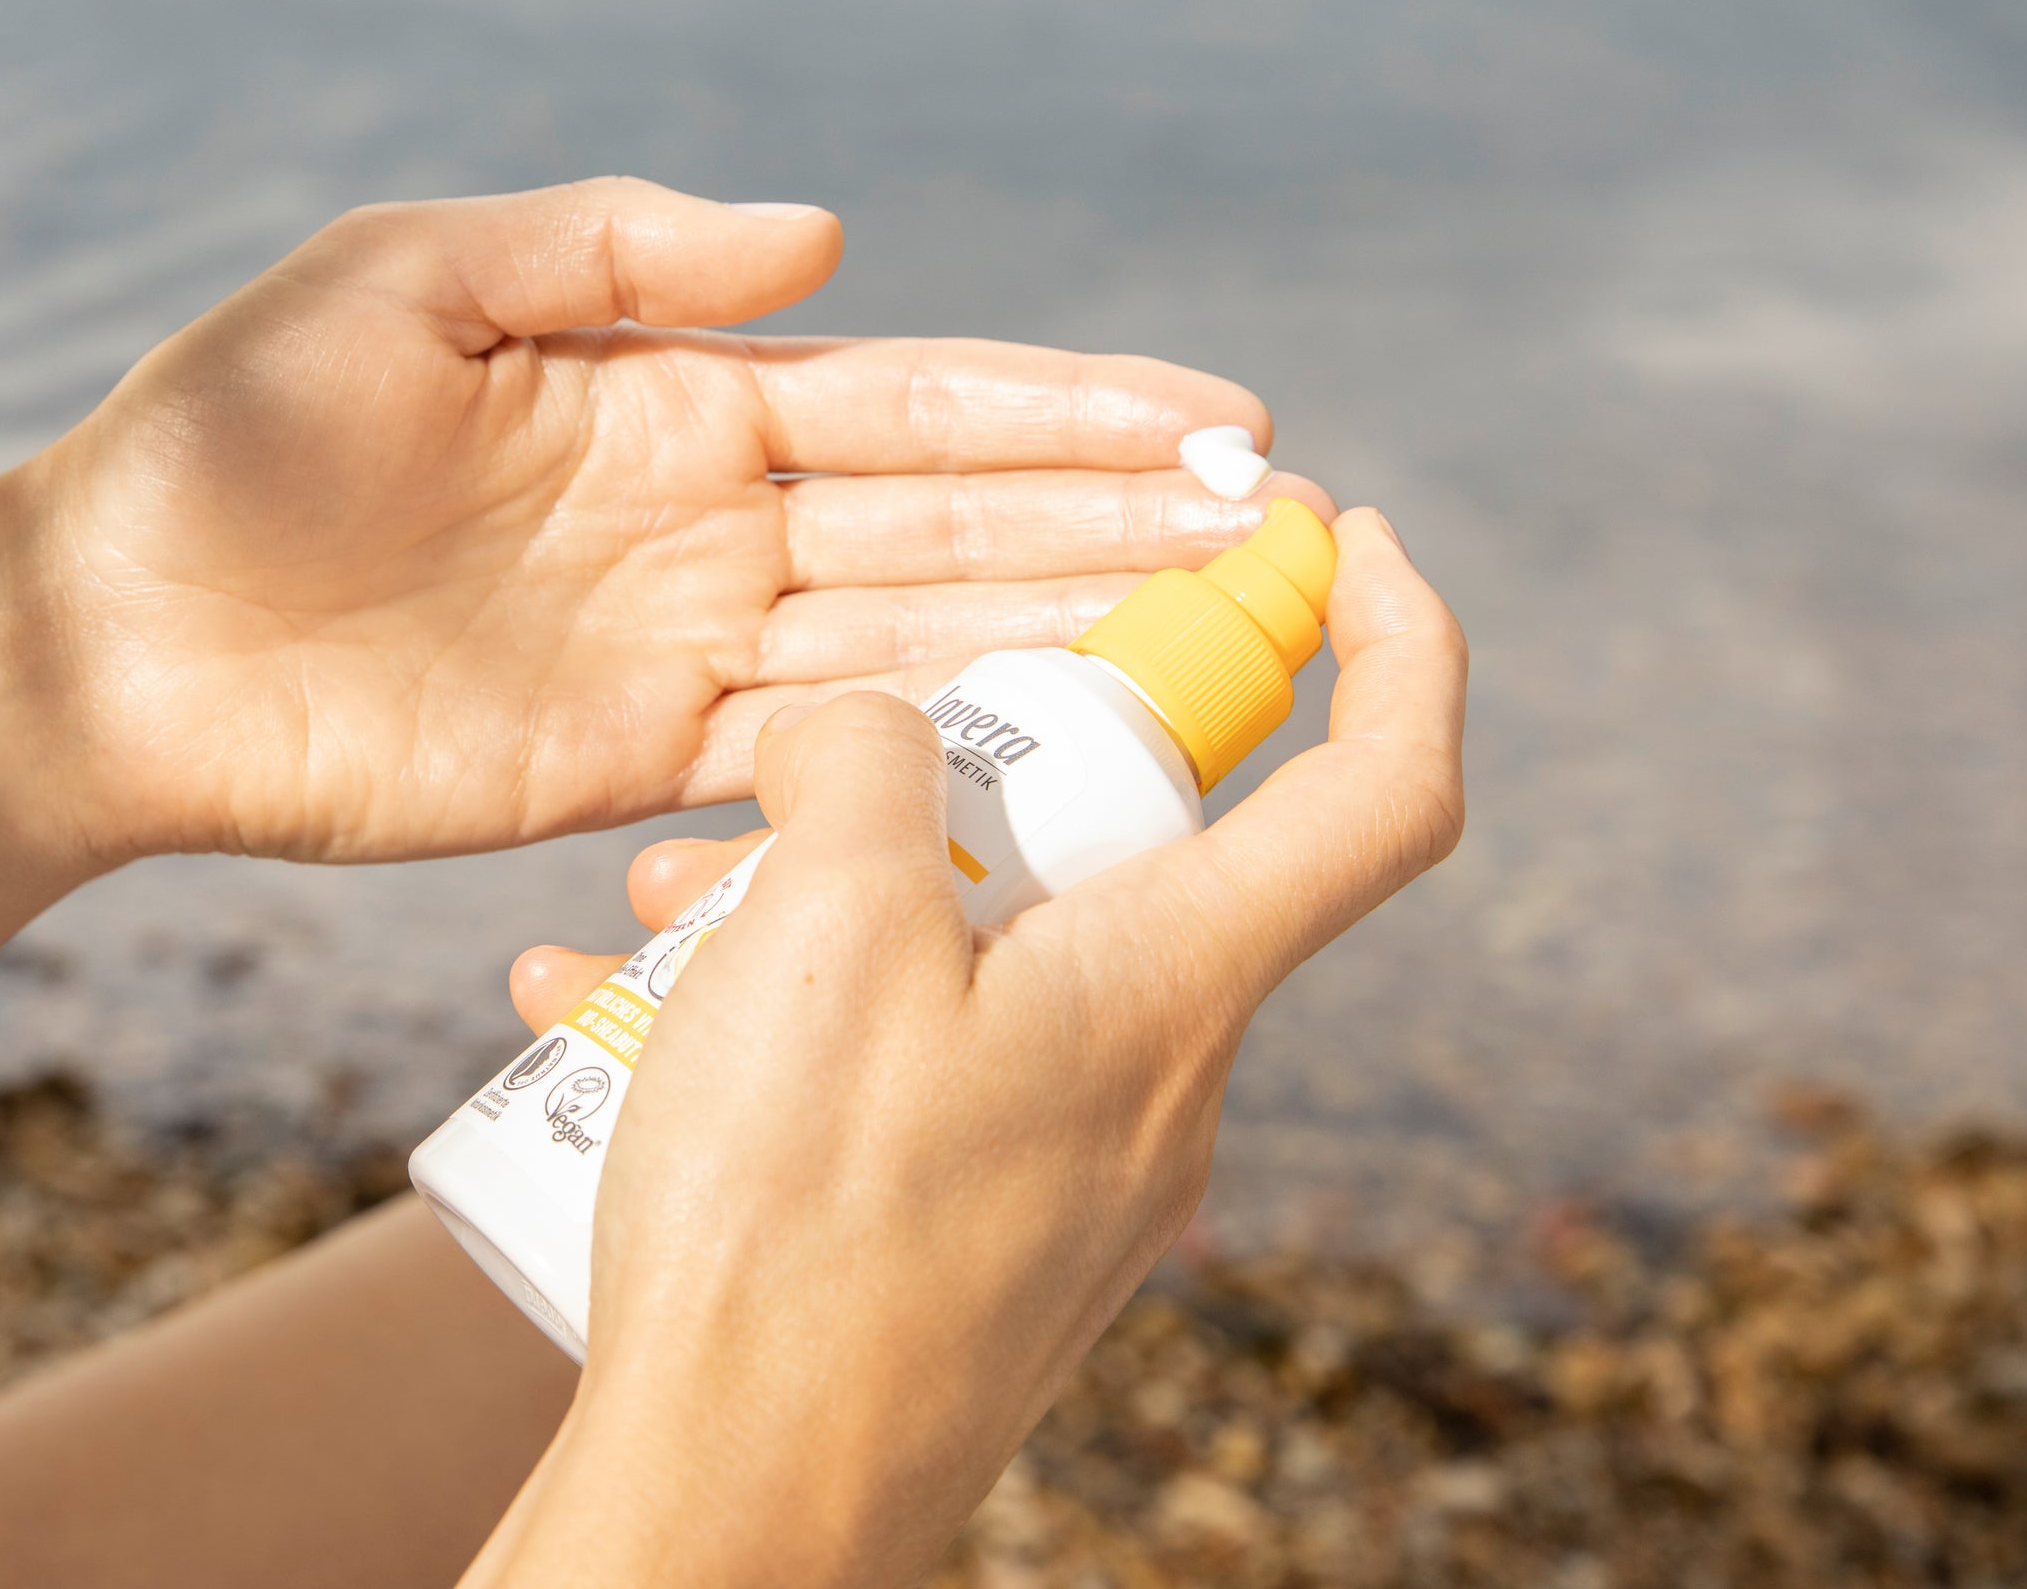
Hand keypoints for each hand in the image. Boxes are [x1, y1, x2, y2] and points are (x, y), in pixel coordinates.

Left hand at [7, 178, 1329, 864]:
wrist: (110, 636)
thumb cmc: (230, 433)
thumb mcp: (410, 279)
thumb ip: (616, 249)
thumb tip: (829, 237)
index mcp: (670, 390)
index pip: (916, 396)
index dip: (1071, 407)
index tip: (1223, 416)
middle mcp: (705, 518)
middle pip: (955, 521)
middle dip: (1121, 523)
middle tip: (1287, 532)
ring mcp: (680, 648)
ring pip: (917, 639)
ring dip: (1070, 634)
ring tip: (1227, 632)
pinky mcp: (629, 768)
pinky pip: (816, 759)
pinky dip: (934, 752)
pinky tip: (1056, 747)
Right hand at [468, 508, 1464, 1588]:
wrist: (736, 1507)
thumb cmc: (796, 1230)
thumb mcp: (824, 929)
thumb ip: (869, 768)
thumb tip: (865, 736)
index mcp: (1172, 989)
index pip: (1385, 785)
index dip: (1401, 639)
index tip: (1340, 535)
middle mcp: (1157, 1086)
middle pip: (1119, 852)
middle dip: (955, 774)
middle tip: (798, 776)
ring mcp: (1074, 1176)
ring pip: (987, 956)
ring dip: (832, 902)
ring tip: (657, 911)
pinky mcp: (985, 1240)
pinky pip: (919, 1067)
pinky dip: (796, 1018)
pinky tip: (625, 1018)